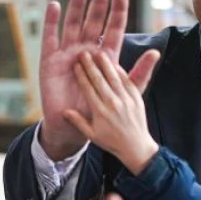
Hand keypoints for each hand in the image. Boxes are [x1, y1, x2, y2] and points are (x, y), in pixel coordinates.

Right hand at [39, 0, 129, 158]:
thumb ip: (138, 73)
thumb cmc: (98, 112)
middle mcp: (86, 51)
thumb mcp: (123, 93)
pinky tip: (54, 6)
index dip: (117, 11)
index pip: (113, 29)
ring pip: (73, 24)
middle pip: (93, 22)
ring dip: (76, 6)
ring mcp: (67, 54)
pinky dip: (51, 23)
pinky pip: (50, 39)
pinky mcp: (50, 61)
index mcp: (104, 57)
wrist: (73, 128)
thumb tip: (155, 52)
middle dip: (98, 3)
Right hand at [64, 49, 159, 174]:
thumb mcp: (92, 135)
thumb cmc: (111, 141)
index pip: (88, 88)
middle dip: (90, 65)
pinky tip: (114, 64)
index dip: (81, 75)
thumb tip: (64, 112)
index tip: (76, 65)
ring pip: (113, 77)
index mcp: (100, 111)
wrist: (136, 146)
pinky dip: (120, 71)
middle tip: (84, 53)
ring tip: (98, 53)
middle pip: (99, 79)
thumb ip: (78, 122)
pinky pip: (127, 80)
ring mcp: (125, 99)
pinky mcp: (136, 98)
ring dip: (105, 64)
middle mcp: (112, 103)